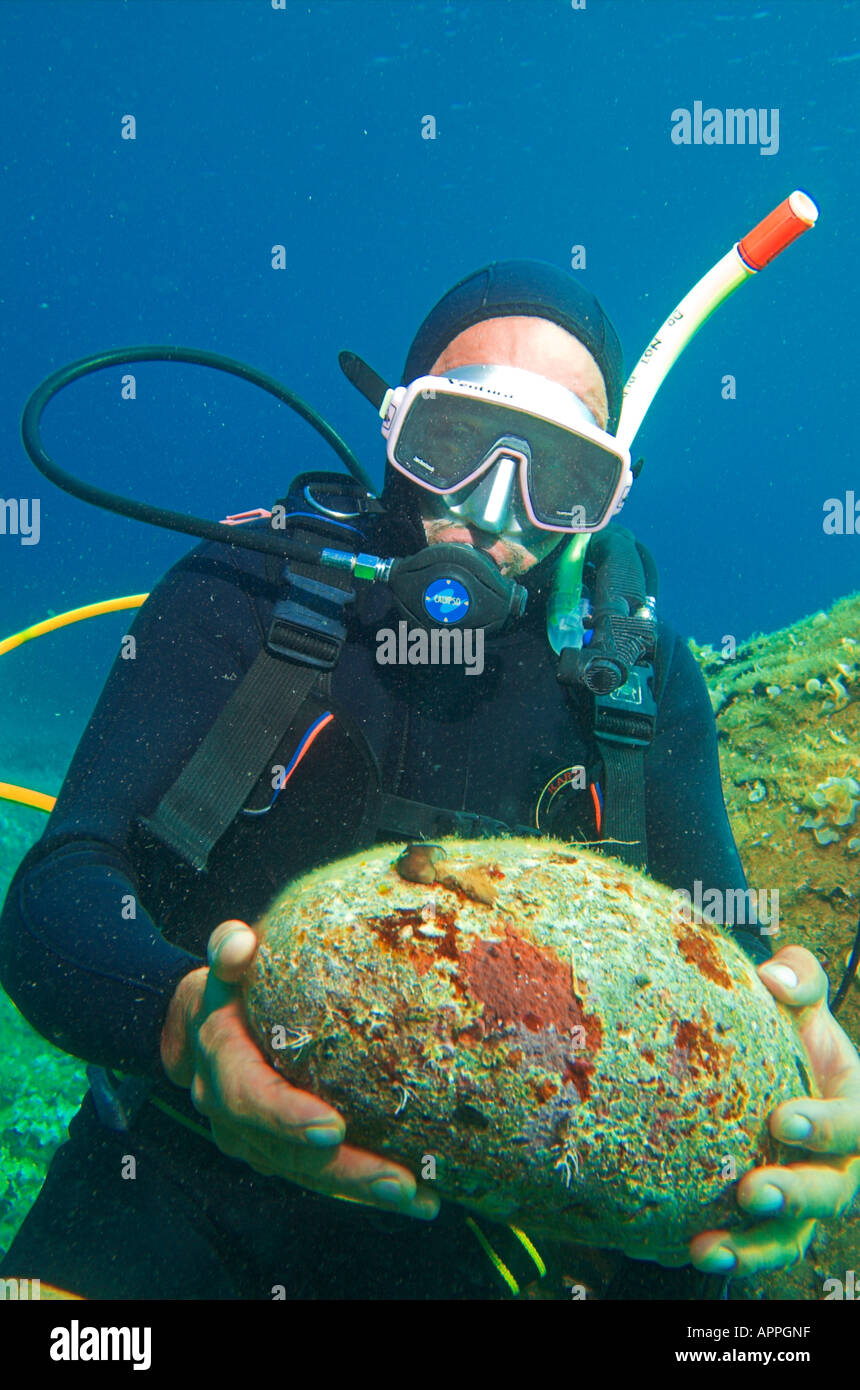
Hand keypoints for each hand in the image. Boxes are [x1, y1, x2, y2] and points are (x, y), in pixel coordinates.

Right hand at [160, 919, 438, 1221]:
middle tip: (398, 1180)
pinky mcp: (277, 1153)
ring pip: (306, 1174)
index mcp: (220, 1061)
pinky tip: (421, 1199)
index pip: (247, 1096)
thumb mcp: (226, 959)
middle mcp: (229, 1112)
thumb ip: (229, 949)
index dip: (285, 1116)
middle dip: (341, 1170)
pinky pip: (321, 1176)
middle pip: (284, 1152)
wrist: (200, 1022)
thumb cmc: (232, 982)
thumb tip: (240, 943)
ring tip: (419, 1197)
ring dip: (361, 1189)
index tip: (333, 1126)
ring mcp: (252, 1139)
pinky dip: (364, 1190)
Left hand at [690, 944, 859, 1278]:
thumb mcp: (800, 1000)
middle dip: (796, 1194)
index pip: (855, 1123)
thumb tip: (774, 977)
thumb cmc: (788, 1029)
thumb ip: (799, 979)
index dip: (827, 1127)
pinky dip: (732, 1253)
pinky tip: (694, 1249)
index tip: (783, 1120)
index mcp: (857, 1108)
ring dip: (756, 1244)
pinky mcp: (774, 1224)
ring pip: (794, 1236)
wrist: (764, 1064)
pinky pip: (758, 1248)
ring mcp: (808, 1200)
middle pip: (832, 1190)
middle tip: (752, 1190)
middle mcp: (841, 1163)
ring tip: (710, 1246)